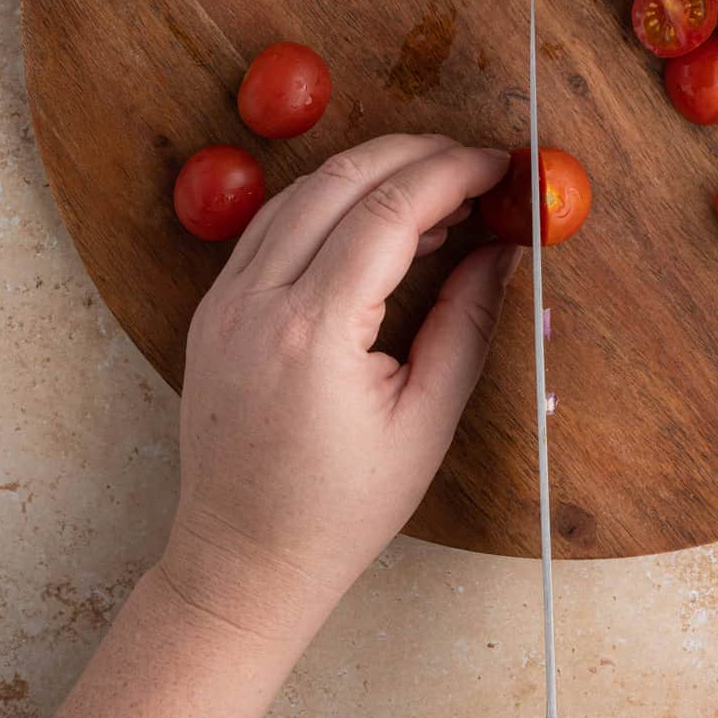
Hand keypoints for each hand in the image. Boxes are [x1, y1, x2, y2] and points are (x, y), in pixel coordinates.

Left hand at [157, 134, 516, 641]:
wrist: (241, 562)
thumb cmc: (340, 511)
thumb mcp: (426, 421)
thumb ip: (466, 321)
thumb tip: (503, 248)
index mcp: (313, 333)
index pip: (389, 212)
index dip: (451, 174)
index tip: (499, 165)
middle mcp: (257, 302)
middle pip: (340, 180)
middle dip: (415, 155)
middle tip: (474, 162)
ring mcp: (224, 301)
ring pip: (300, 191)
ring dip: (370, 174)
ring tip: (436, 192)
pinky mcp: (214, 309)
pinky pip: (271, 224)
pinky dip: (327, 203)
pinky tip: (373, 221)